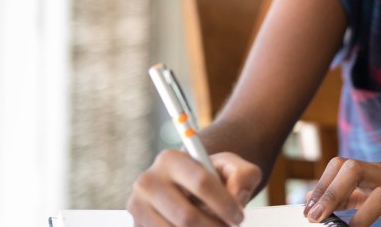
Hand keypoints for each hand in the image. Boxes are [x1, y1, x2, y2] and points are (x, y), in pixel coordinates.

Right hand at [128, 149, 261, 226]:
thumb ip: (243, 175)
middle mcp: (148, 182)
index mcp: (170, 159)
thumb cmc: (210, 176)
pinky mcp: (137, 225)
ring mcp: (137, 207)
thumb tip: (237, 198)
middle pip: (186, 216)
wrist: (184, 186)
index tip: (238, 216)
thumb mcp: (231, 167)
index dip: (225, 204)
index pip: (201, 183)